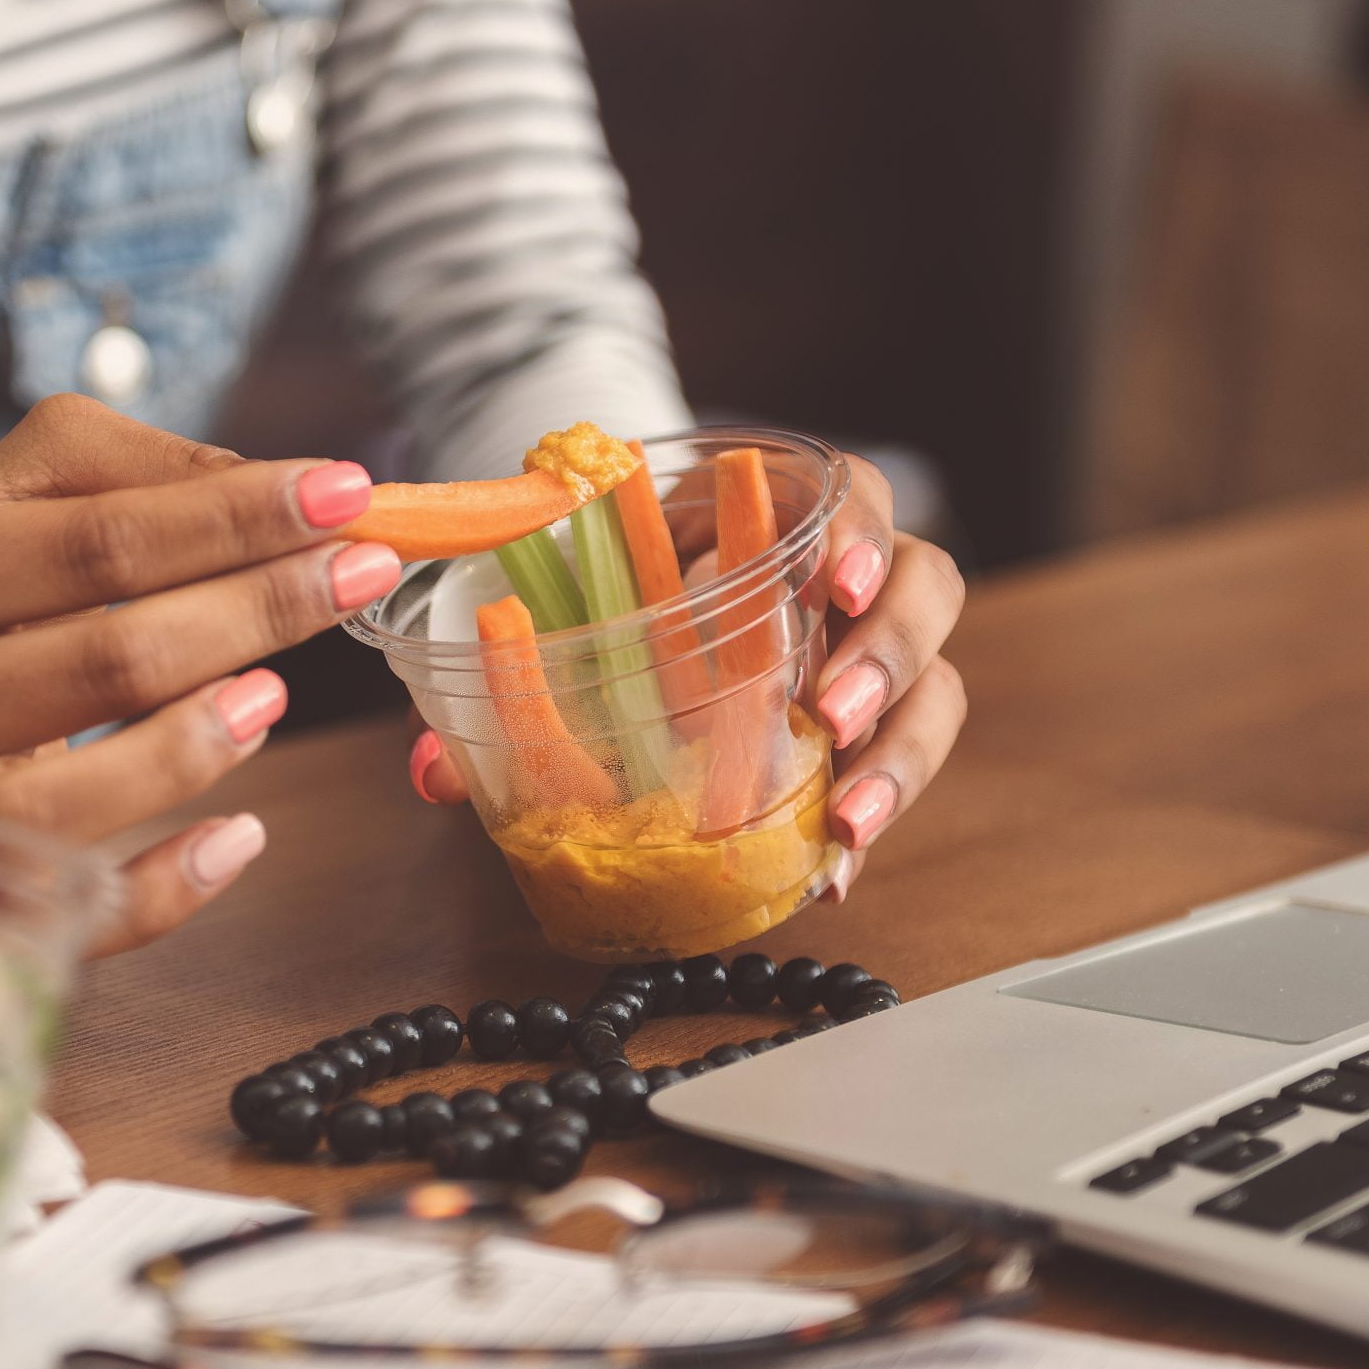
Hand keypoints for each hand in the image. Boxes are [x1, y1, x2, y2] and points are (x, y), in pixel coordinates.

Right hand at [0, 394, 402, 953]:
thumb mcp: (5, 504)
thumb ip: (127, 472)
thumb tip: (269, 486)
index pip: (91, 542)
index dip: (231, 518)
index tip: (345, 493)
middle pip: (96, 661)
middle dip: (252, 611)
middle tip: (360, 576)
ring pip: (62, 808)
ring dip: (193, 749)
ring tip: (278, 697)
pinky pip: (66, 920)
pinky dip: (163, 889)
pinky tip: (240, 839)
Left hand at [407, 450, 966, 899]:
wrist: (641, 607)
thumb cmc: (621, 587)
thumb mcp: (577, 603)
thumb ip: (510, 672)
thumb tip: (432, 773)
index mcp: (784, 511)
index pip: (857, 496)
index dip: (861, 533)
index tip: (833, 582)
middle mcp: (848, 578)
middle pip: (928, 589)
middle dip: (889, 653)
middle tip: (831, 712)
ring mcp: (868, 654)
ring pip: (936, 684)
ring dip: (900, 750)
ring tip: (849, 817)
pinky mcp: (871, 725)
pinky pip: (901, 765)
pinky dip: (874, 817)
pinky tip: (835, 872)